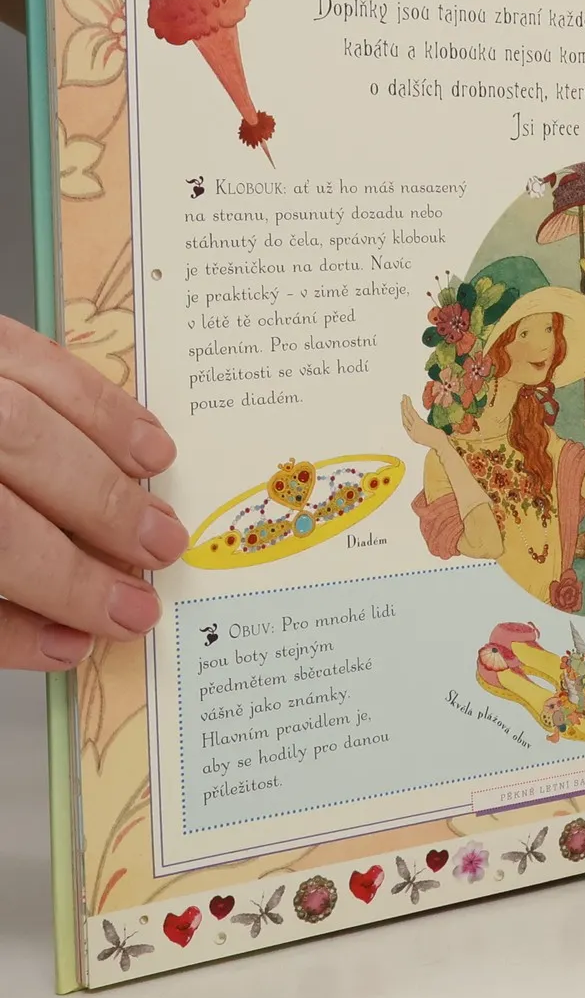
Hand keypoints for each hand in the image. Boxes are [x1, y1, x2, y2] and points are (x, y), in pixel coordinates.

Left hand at [0, 315, 181, 668]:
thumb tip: (65, 640)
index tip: (118, 616)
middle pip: (15, 458)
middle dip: (99, 517)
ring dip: (109, 463)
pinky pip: (35, 356)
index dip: (61, 585)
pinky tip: (139, 442)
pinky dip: (99, 403)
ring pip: (28, 408)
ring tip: (154, 510)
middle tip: (156, 557)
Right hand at [398, 395, 441, 448]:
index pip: (406, 424)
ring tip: (404, 397)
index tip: (404, 408)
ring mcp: (415, 428)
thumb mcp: (431, 436)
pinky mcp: (419, 423)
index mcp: (414, 436)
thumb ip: (427, 430)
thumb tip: (429, 426)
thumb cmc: (439, 441)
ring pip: (407, 413)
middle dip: (403, 408)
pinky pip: (412, 412)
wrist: (441, 445)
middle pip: (405, 418)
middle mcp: (412, 432)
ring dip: (405, 404)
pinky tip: (408, 399)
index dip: (404, 416)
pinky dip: (409, 404)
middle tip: (402, 400)